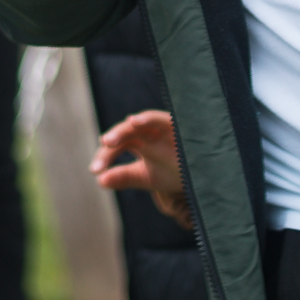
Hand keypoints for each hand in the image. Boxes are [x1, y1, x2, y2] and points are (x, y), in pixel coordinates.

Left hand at [91, 110, 190, 228]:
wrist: (204, 177)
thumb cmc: (175, 172)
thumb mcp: (146, 177)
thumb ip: (124, 178)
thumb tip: (99, 181)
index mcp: (139, 143)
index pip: (118, 146)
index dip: (105, 156)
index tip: (95, 171)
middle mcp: (148, 133)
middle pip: (125, 134)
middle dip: (110, 144)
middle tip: (97, 164)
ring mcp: (161, 128)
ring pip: (138, 124)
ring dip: (122, 131)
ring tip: (107, 142)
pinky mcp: (175, 126)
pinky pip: (160, 118)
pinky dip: (147, 119)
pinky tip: (135, 121)